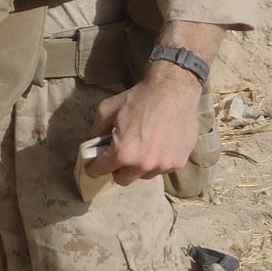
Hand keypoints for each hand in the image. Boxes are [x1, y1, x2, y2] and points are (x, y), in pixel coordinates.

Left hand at [89, 20, 222, 186]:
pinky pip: (161, 169)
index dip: (94, 167)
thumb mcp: (107, 109)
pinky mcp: (178, 163)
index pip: (100, 171)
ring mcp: (162, 166)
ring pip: (143, 175)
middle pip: (122, 179)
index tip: (94, 165)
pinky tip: (158, 144)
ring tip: (142, 146)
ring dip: (139, 166)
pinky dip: (156, 161)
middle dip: (117, 168)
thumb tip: (93, 144)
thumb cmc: (139, 99)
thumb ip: (96, 130)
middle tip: (120, 153)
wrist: (173, 91)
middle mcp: (143, 165)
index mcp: (123, 153)